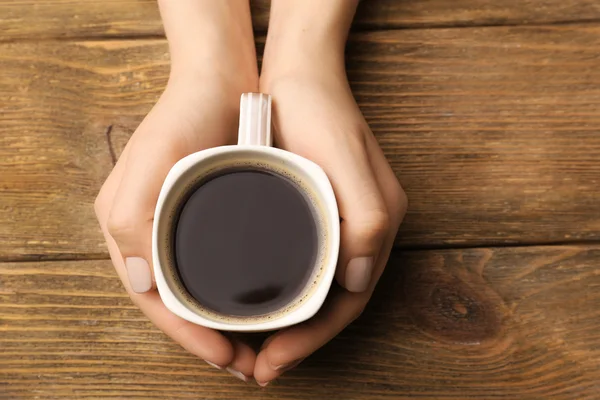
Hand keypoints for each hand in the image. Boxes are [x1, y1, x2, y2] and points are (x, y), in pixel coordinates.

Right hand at [94, 0, 258, 380]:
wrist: (220, 83)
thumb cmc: (184, 116)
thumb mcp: (151, 160)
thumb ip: (132, 220)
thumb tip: (138, 282)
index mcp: (127, 229)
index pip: (155, 299)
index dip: (187, 335)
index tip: (224, 357)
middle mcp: (150, 236)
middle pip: (176, 304)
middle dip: (206, 341)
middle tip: (246, 365)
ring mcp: (179, 230)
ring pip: (197, 293)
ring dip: (222, 325)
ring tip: (255, 348)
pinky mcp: (208, 221)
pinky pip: (215, 270)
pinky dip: (233, 296)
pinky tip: (257, 308)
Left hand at [253, 47, 407, 384]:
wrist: (298, 75)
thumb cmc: (322, 114)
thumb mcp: (350, 162)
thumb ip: (368, 222)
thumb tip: (358, 281)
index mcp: (374, 227)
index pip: (346, 303)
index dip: (311, 340)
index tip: (273, 364)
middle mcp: (358, 233)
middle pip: (330, 305)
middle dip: (297, 343)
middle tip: (258, 369)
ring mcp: (334, 225)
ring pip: (314, 292)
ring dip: (287, 325)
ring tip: (252, 348)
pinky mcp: (311, 214)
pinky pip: (299, 267)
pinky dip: (280, 294)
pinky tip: (254, 302)